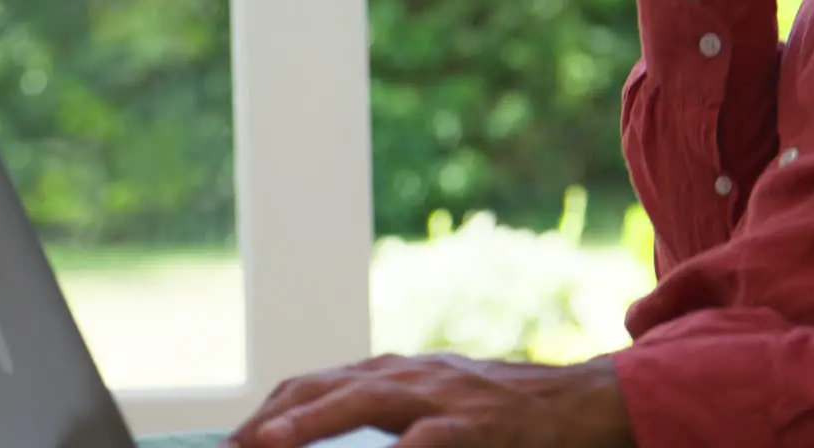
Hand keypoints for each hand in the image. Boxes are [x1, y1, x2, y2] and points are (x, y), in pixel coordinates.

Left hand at [222, 353, 633, 447]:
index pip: (315, 384)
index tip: (234, 443)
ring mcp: (442, 395)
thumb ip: (385, 415)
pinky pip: (433, 439)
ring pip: (366, 401)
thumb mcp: (434, 404)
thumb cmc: (500, 414)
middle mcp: (409, 375)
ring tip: (270, 445)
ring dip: (312, 422)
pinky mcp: (478, 424)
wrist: (579, 402)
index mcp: (394, 373)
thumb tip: (324, 434)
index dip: (270, 412)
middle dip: (272, 419)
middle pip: (324, 387)